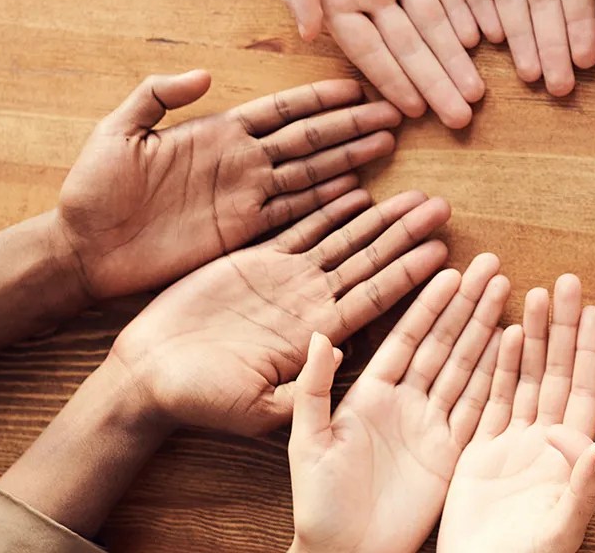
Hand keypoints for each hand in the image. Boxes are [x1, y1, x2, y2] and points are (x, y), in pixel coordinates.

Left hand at [57, 72, 399, 299]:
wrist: (83, 248)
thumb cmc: (92, 188)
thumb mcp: (117, 132)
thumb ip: (157, 97)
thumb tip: (203, 74)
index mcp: (216, 132)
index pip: (280, 110)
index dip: (319, 98)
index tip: (358, 87)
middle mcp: (240, 162)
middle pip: (308, 138)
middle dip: (350, 125)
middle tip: (393, 113)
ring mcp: (244, 197)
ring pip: (309, 173)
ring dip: (348, 159)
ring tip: (386, 145)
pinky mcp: (240, 233)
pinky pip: (291, 213)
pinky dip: (325, 203)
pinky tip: (356, 192)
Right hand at [106, 189, 450, 434]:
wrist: (150, 375)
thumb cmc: (202, 400)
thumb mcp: (259, 407)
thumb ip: (304, 388)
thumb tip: (343, 356)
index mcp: (317, 335)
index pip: (375, 298)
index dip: (409, 275)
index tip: (444, 253)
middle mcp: (310, 303)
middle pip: (370, 261)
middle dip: (406, 235)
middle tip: (444, 208)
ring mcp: (287, 280)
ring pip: (343, 239)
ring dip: (379, 217)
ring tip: (415, 194)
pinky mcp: (257, 261)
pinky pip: (299, 225)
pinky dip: (326, 206)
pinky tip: (355, 187)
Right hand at [250, 0, 484, 127]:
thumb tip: (309, 32)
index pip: (369, 50)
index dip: (392, 79)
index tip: (414, 111)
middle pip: (409, 45)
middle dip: (435, 80)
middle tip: (462, 116)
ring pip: (436, 21)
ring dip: (456, 57)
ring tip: (477, 92)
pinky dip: (468, 9)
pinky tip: (485, 38)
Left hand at [287, 256, 511, 552]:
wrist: (346, 552)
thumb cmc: (318, 501)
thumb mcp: (307, 440)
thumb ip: (315, 387)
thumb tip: (321, 334)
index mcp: (370, 394)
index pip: (406, 338)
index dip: (428, 305)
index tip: (449, 270)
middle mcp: (405, 403)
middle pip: (442, 343)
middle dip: (467, 304)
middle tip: (491, 266)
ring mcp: (431, 426)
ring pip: (465, 367)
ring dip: (486, 330)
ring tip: (507, 291)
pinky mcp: (451, 452)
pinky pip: (478, 406)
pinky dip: (496, 376)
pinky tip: (513, 346)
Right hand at [440, 275, 594, 552]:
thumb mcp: (562, 531)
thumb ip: (585, 489)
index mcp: (571, 459)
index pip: (585, 391)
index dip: (592, 350)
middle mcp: (545, 445)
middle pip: (556, 374)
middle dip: (561, 328)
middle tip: (567, 281)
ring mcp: (512, 446)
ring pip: (524, 379)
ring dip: (530, 337)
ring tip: (534, 292)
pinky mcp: (479, 453)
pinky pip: (490, 401)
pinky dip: (497, 368)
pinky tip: (503, 332)